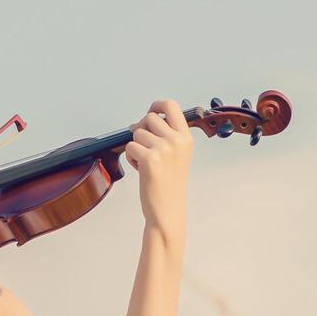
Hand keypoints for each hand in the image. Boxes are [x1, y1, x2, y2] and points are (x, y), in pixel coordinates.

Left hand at [125, 98, 191, 239]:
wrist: (167, 210)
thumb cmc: (169, 185)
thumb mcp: (176, 155)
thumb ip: (166, 135)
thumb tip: (143, 120)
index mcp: (186, 138)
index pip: (171, 106)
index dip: (157, 105)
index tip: (151, 111)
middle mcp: (177, 140)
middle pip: (149, 117)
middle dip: (141, 130)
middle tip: (144, 147)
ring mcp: (164, 149)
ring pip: (137, 132)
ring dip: (136, 146)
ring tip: (145, 163)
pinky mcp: (150, 159)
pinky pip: (130, 147)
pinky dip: (131, 158)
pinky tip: (141, 170)